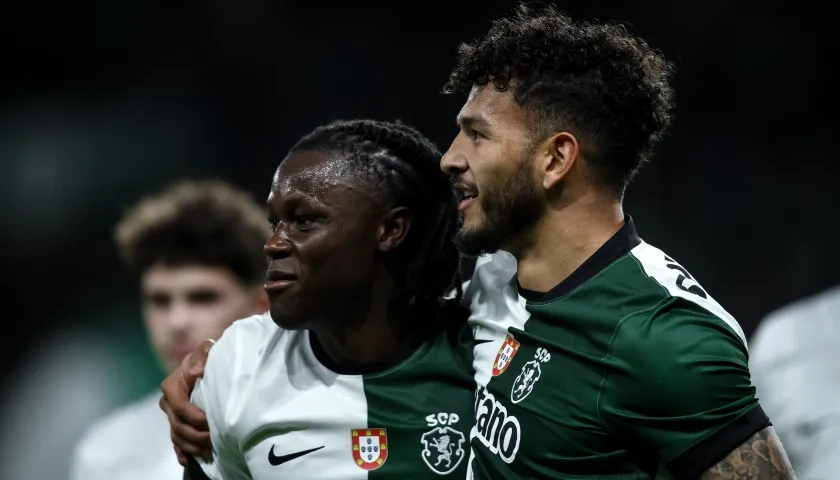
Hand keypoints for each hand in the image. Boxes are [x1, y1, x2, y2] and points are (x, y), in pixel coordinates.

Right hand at [159, 339, 214, 464]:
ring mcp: (171, 415)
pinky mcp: (178, 423)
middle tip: (214, 441)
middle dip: (196, 435)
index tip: (210, 421)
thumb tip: (196, 371)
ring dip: (192, 446)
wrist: (206, 364)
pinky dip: (183, 452)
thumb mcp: (206, 348)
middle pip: (178, 425)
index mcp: (172, 385)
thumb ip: (202, 354)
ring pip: (178, 436)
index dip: (193, 416)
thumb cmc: (207, 356)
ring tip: (210, 452)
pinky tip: (189, 460)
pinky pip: (177, 442)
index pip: (179, 406)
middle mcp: (168, 402)